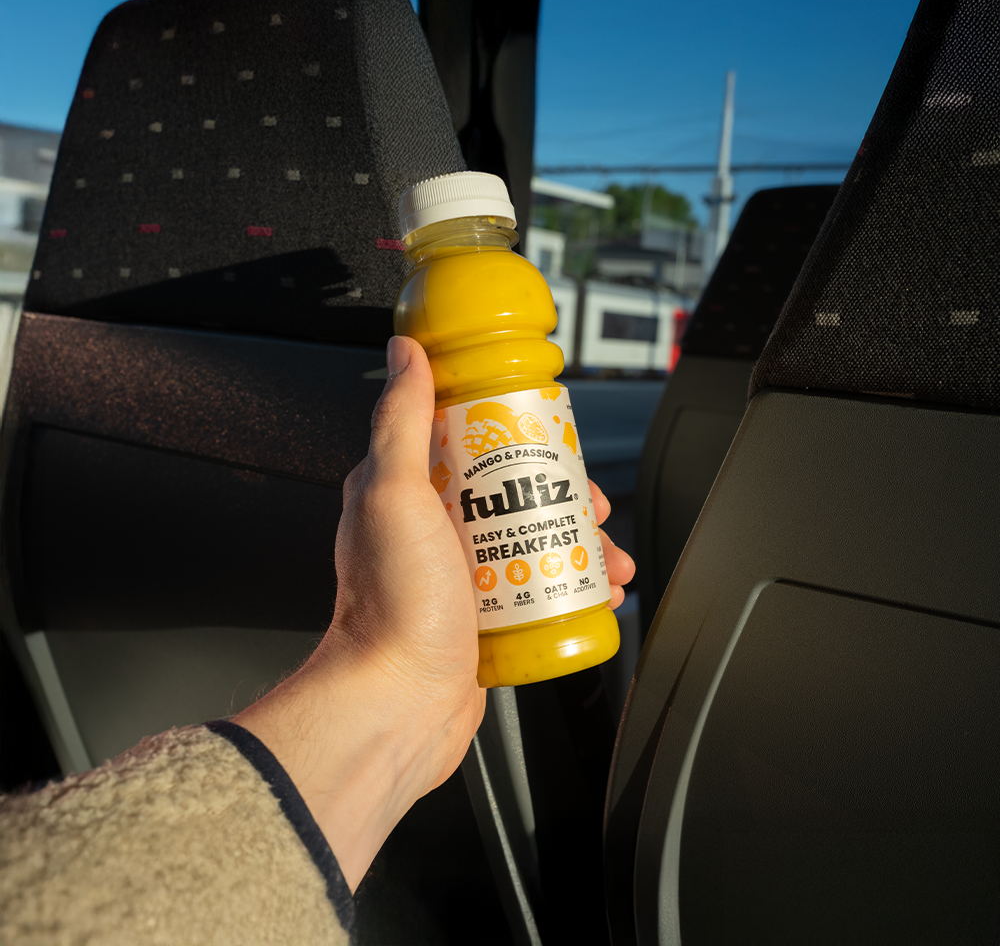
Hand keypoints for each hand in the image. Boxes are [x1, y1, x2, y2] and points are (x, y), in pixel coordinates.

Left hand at [235, 337, 634, 890]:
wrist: (397, 704)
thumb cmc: (391, 605)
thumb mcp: (393, 493)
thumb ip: (399, 419)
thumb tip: (405, 352)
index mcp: (406, 493)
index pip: (470, 441)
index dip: (519, 433)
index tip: (555, 438)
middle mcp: (432, 532)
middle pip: (514, 493)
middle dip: (565, 495)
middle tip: (595, 505)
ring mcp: (460, 577)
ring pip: (532, 542)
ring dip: (579, 543)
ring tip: (611, 557)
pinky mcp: (485, 618)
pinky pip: (537, 589)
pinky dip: (574, 587)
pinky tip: (600, 592)